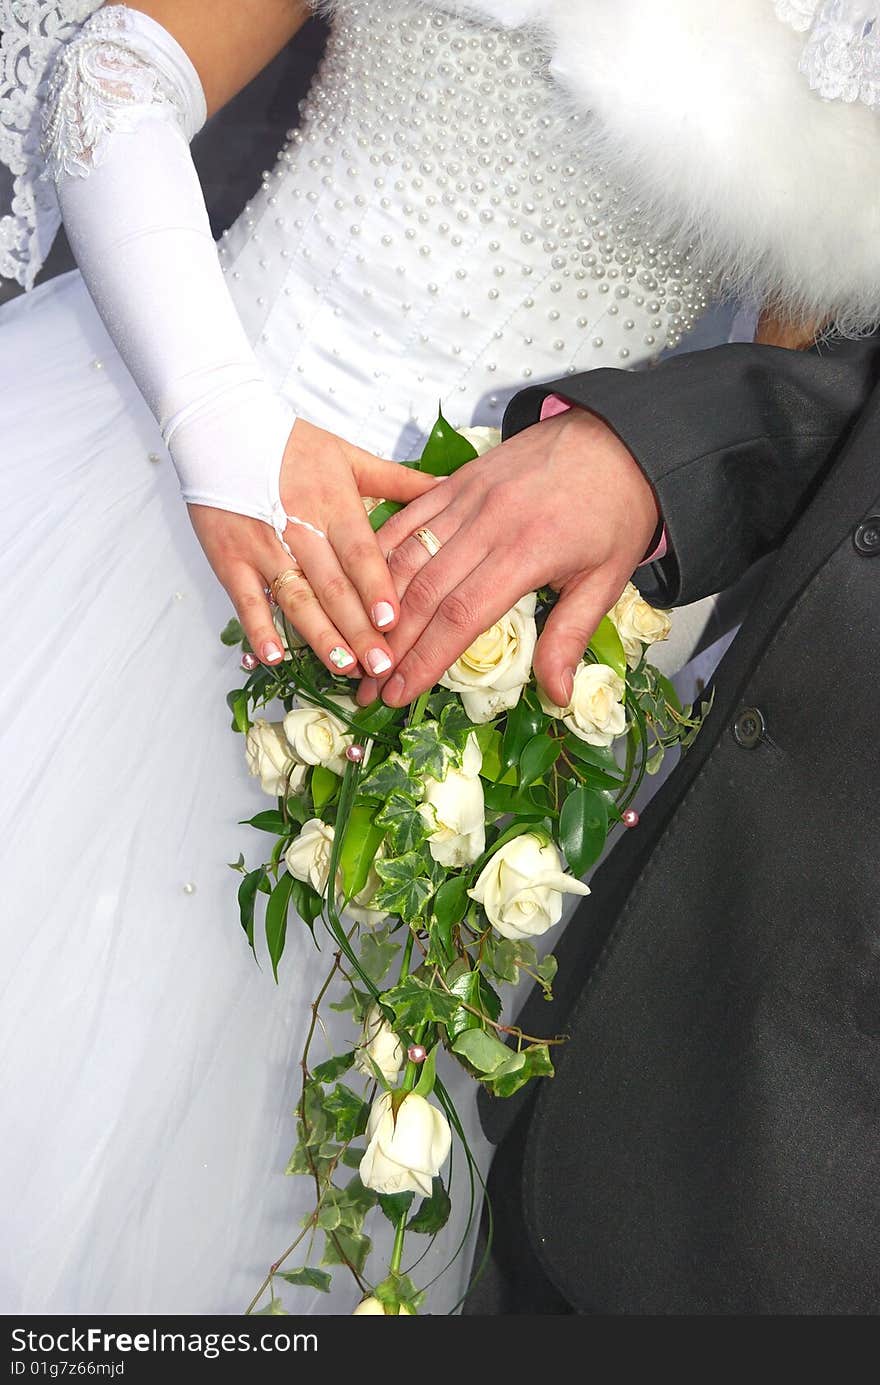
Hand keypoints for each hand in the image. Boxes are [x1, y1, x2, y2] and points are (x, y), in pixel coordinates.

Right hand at [188, 418, 436, 675]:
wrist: (219, 426)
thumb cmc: (290, 445)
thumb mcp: (348, 456)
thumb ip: (398, 480)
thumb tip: (447, 485)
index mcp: (332, 503)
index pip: (359, 554)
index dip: (376, 589)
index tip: (395, 622)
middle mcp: (299, 528)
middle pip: (333, 587)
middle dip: (359, 629)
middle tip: (381, 664)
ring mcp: (262, 547)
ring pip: (296, 599)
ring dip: (319, 636)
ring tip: (344, 666)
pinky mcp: (229, 559)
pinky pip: (246, 600)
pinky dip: (259, 630)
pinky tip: (275, 658)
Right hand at [357, 409, 659, 707]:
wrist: (617, 438)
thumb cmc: (616, 511)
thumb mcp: (607, 580)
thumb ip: (571, 637)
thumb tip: (556, 696)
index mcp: (527, 552)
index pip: (460, 616)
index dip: (424, 660)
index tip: (397, 694)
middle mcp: (488, 523)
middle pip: (423, 593)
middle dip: (390, 646)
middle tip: (365, 686)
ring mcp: (466, 497)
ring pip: (406, 556)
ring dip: (376, 605)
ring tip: (359, 646)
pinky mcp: (455, 481)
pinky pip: (406, 518)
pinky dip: (380, 555)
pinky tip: (363, 587)